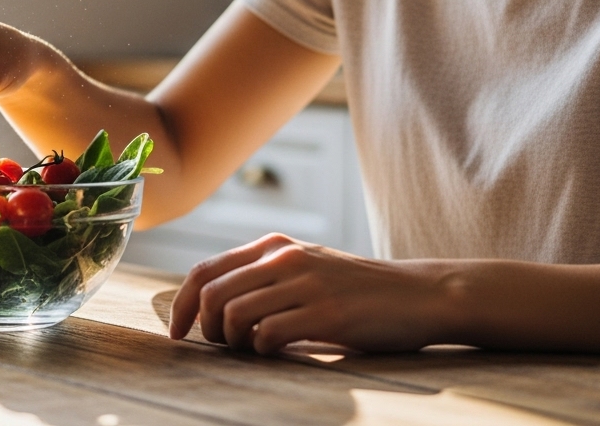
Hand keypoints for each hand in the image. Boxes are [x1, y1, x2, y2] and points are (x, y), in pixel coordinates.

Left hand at [168, 233, 450, 354]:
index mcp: (273, 246)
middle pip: (212, 294)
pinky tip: (280, 351)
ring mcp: (305, 284)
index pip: (204, 271)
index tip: (178, 333)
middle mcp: (283, 258)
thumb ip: (262, 278)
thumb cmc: (357, 290)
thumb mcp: (305, 268)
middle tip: (224, 346)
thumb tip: (209, 309)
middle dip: (208, 328)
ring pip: (235, 315)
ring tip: (254, 348)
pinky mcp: (326, 313)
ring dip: (235, 342)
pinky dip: (263, 350)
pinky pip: (268, 335)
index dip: (182, 305)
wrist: (421, 294)